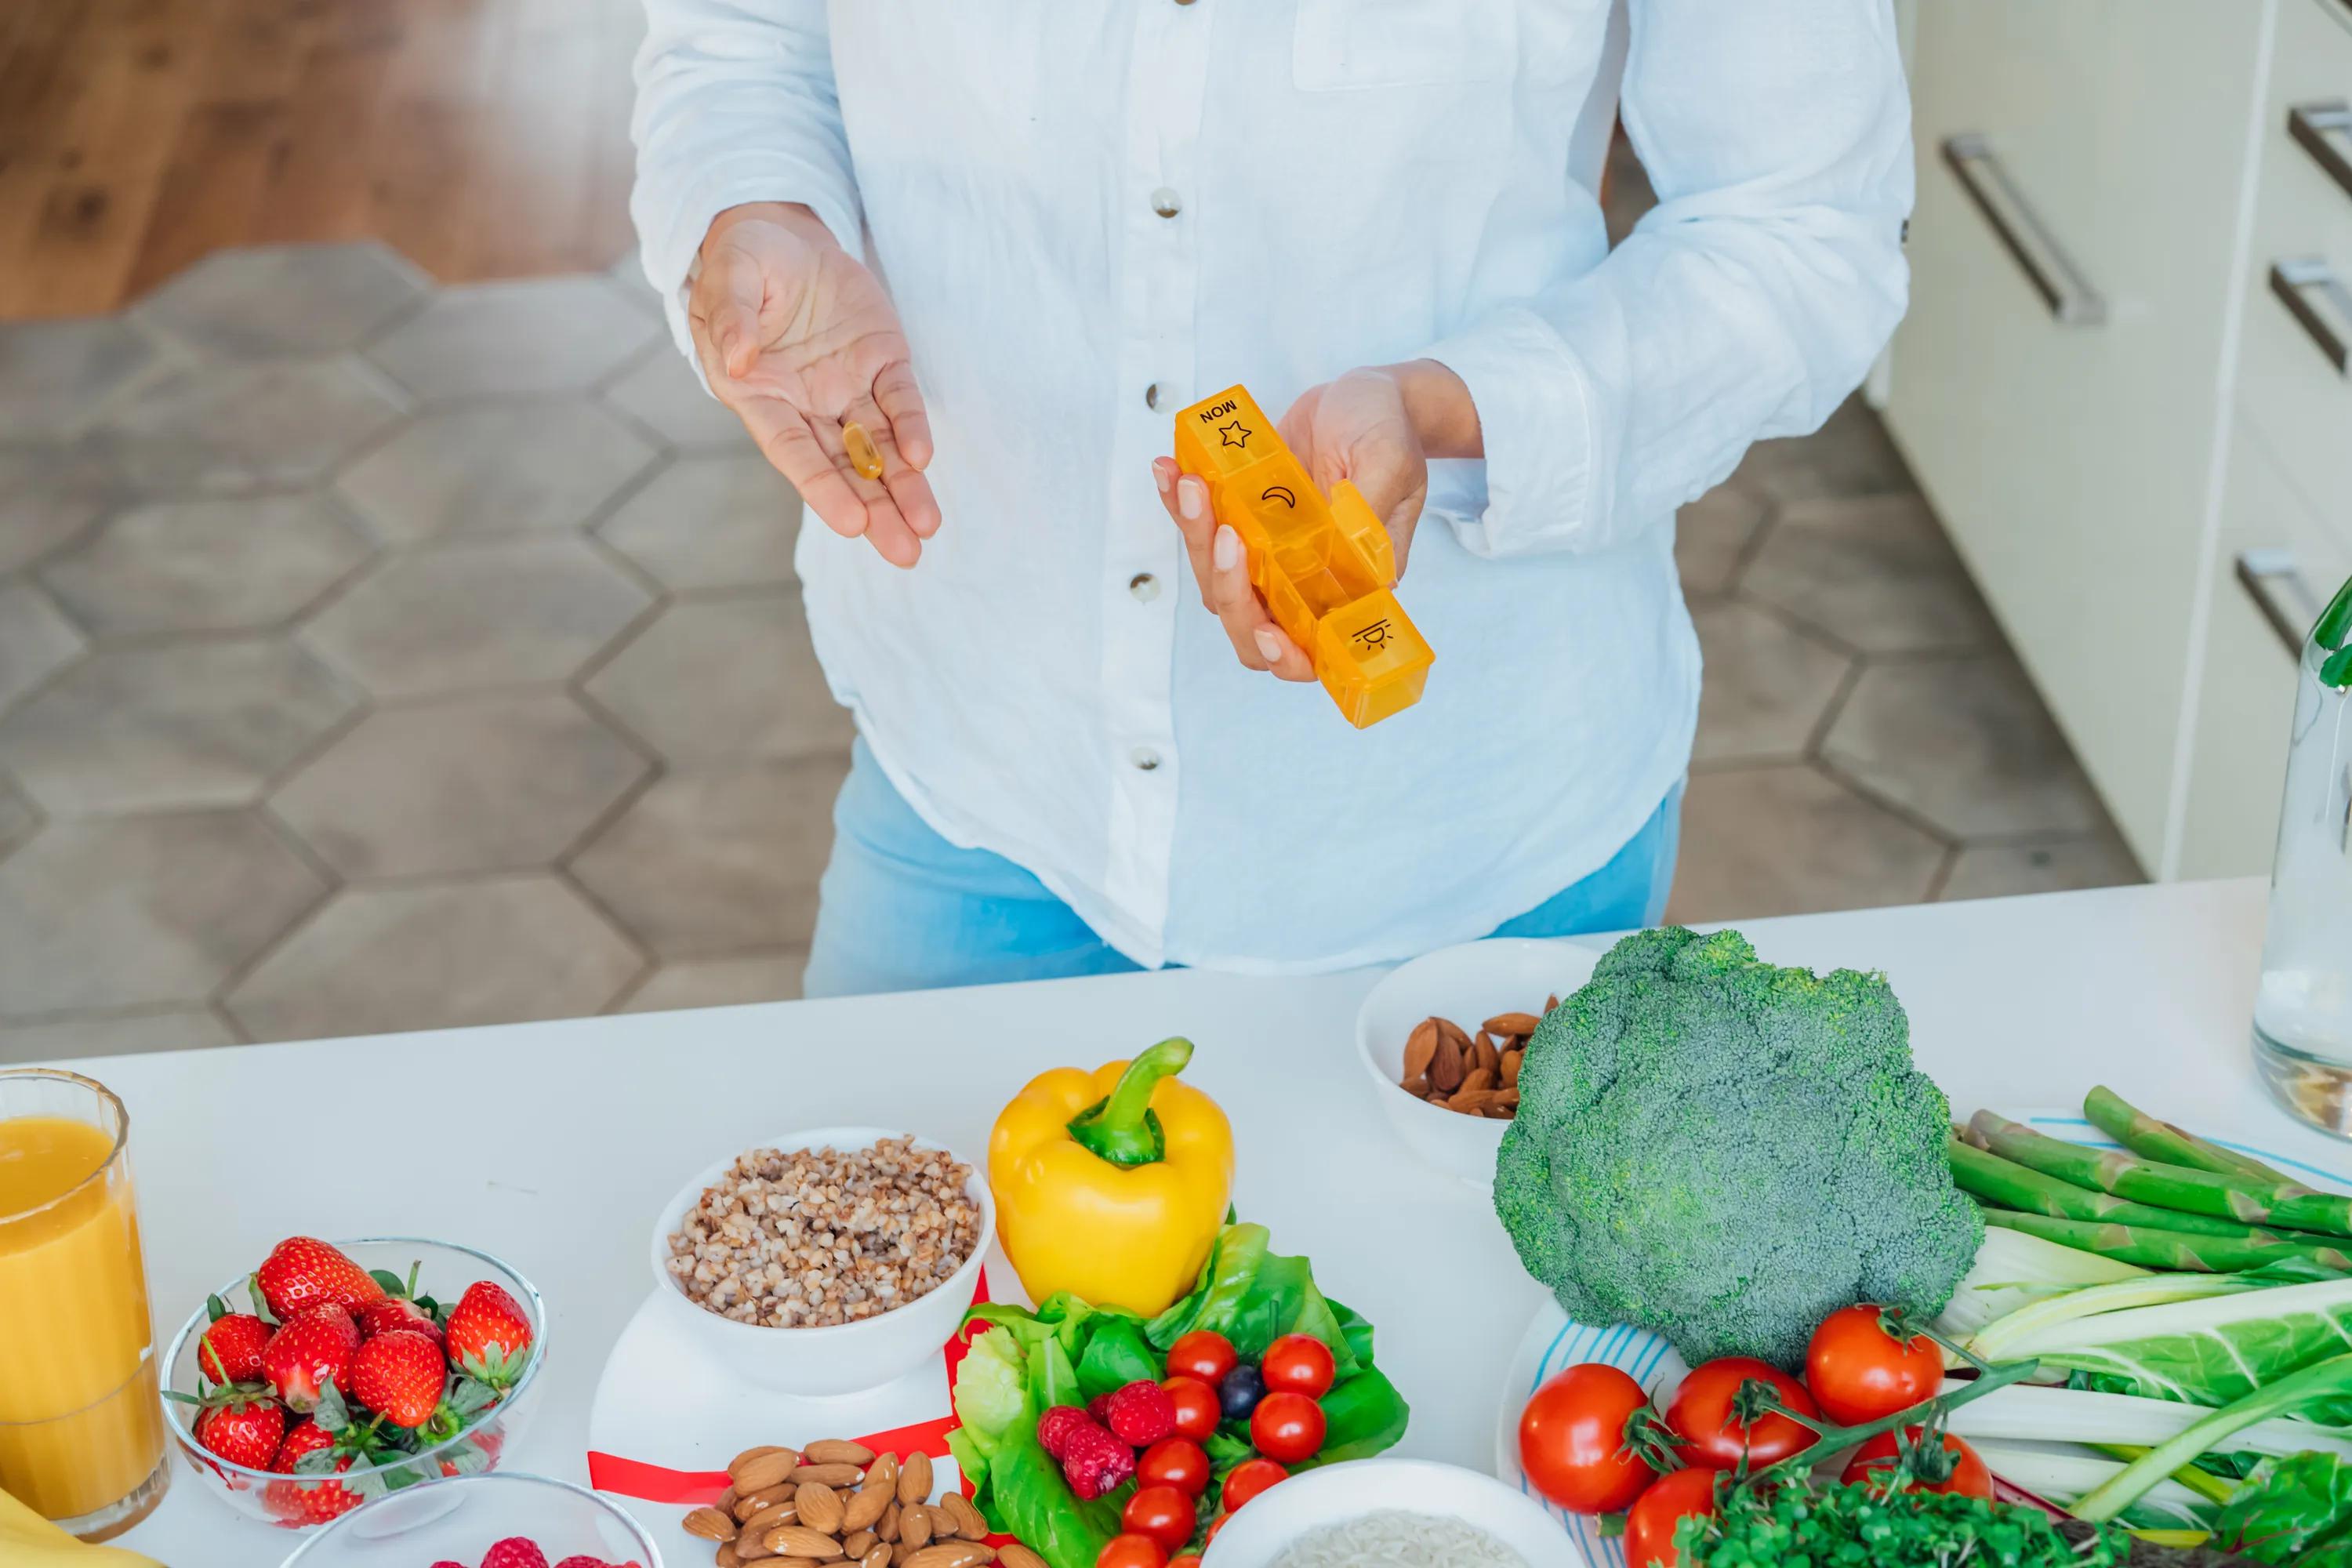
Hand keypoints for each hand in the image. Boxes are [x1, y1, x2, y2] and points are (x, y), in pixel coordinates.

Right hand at [689, 203, 938, 567]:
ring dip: (904, 486)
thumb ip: (732, 316)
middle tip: (906, 552)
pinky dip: (913, 426)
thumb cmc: (743, 261)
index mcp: (759, 395)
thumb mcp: (728, 277)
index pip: (793, 452)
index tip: (851, 524)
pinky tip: (924, 457)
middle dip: (876, 509)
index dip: (822, 488)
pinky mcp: (882, 360)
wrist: (783, 233)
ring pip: (879, 446)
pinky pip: (900, 399)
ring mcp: (846, 385)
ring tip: (927, 527)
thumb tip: (740, 358)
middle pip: (843, 466)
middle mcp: (805, 402)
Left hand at [1151, 365, 1442, 681]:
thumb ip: (1369, 515)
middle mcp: (1305, 580)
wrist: (1361, 394)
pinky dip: (1179, 504)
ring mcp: (1269, 554)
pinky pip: (1201, 528)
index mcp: (1350, 585)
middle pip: (1250, 622)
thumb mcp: (1389, 464)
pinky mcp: (1242, 520)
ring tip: (1191, 484)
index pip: (1313, 650)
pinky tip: (1171, 469)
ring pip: (1217, 578)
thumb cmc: (1387, 431)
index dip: (1286, 655)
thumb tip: (1359, 562)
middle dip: (1228, 587)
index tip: (1268, 630)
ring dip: (1197, 538)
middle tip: (1225, 531)